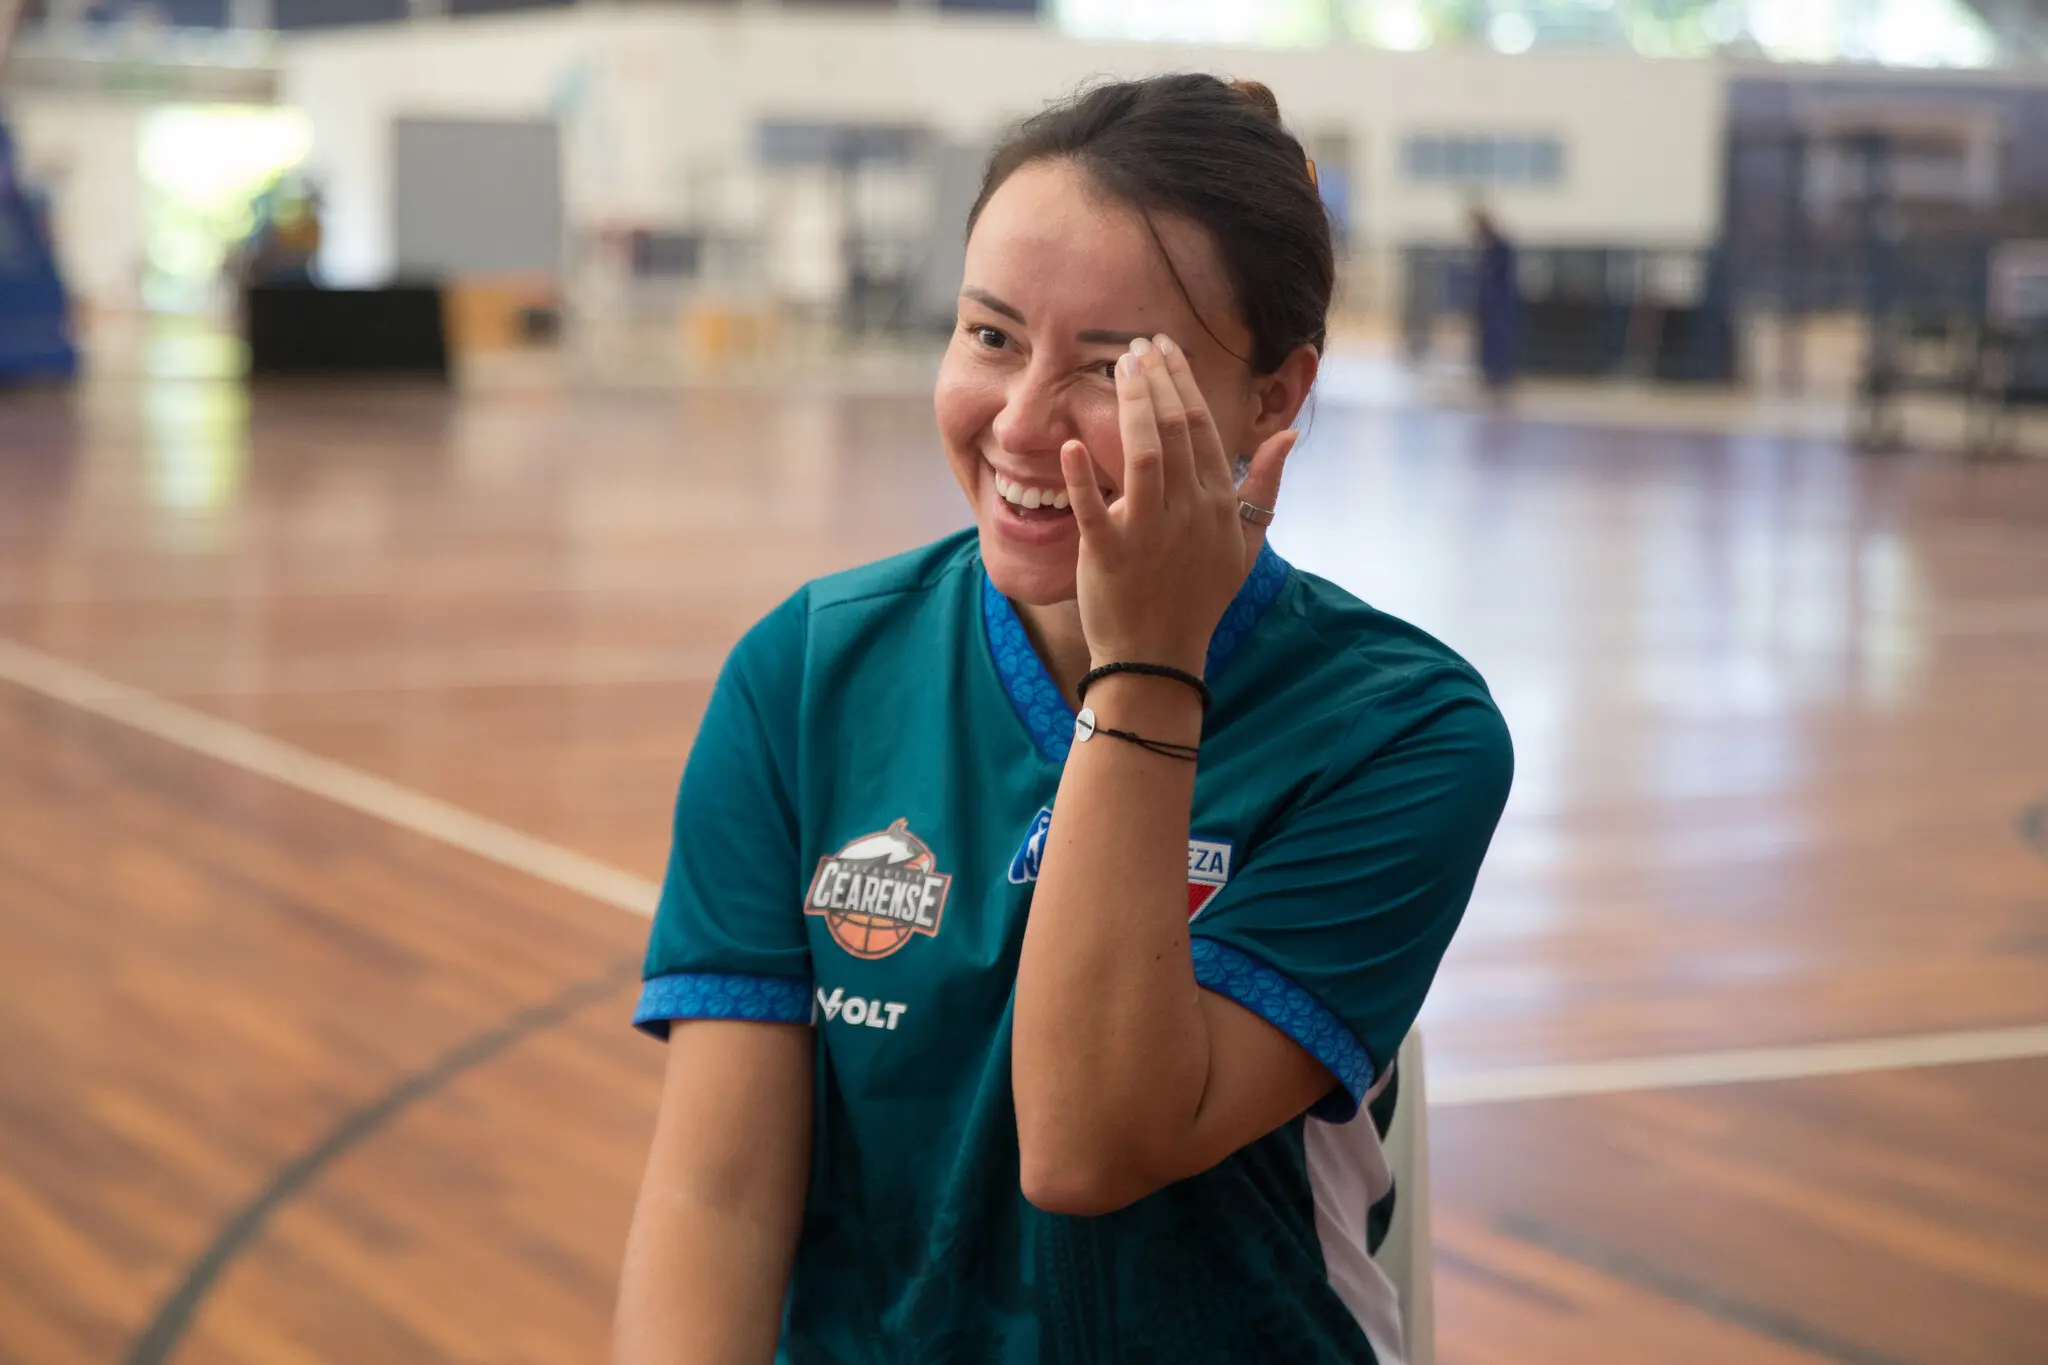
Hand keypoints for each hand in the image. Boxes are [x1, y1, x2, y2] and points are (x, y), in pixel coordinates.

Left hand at [1059, 336, 1299, 675]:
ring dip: (1131, 406)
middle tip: (1135, 345)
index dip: (1182, 383)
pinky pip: (1092, 511)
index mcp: (1218, 504)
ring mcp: (1149, 534)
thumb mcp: (1245, 545)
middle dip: (1155, 380)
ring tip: (1117, 367)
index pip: (1202, 428)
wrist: (1159, 658)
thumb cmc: (1200, 598)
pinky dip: (1080, 478)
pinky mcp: (1108, 556)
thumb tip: (1290, 434)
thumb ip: (1265, 487)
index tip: (1165, 349)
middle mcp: (1189, 512)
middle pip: (1174, 430)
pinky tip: (1069, 444)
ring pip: (1144, 455)